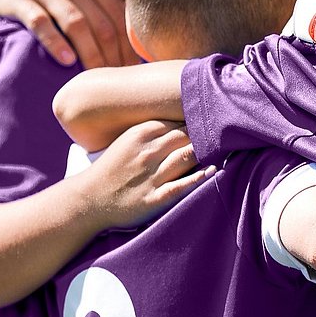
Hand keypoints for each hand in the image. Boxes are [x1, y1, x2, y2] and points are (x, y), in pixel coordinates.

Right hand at [0, 0, 133, 67]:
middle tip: (117, 82)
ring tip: (96, 79)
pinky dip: (55, 42)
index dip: (129, 46)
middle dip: (113, 56)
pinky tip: (66, 62)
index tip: (133, 71)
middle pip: (102, 23)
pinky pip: (41, 22)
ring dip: (90, 54)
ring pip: (76, 23)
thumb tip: (135, 36)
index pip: (121, 15)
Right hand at [75, 120, 214, 228]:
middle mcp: (147, 152)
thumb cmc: (112, 168)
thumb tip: (186, 118)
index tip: (215, 117)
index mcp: (140, 133)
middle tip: (227, 132)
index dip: (199, 119)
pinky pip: (182, 185)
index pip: (179, 120)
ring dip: (207, 152)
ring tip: (226, 148)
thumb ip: (155, 129)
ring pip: (187, 156)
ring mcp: (151, 175)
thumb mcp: (128, 140)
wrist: (88, 200)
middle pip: (187, 135)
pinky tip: (214, 171)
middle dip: (207, 133)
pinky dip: (199, 177)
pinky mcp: (154, 198)